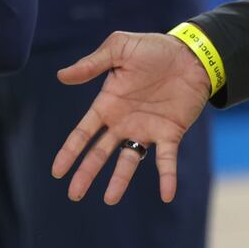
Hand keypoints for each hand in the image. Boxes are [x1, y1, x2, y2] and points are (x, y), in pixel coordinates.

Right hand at [50, 32, 211, 205]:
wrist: (191, 53)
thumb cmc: (154, 48)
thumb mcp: (120, 47)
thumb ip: (92, 63)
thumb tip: (61, 76)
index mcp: (108, 104)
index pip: (84, 132)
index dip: (70, 151)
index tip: (57, 171)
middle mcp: (124, 122)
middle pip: (100, 152)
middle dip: (86, 172)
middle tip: (74, 195)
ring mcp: (146, 130)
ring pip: (129, 161)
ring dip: (120, 180)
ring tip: (110, 200)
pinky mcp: (170, 133)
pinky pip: (166, 160)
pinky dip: (167, 177)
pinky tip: (166, 194)